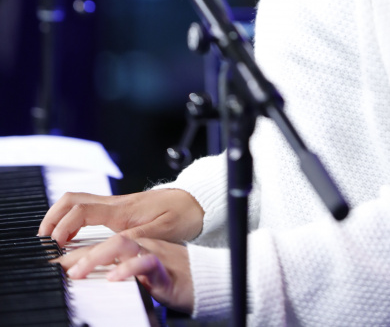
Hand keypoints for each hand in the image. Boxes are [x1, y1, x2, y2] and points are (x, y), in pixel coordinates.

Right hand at [39, 187, 204, 246]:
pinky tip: (71, 236)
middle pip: (72, 200)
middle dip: (52, 217)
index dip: (62, 226)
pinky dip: (72, 219)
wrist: (195, 202)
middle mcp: (115, 204)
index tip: (54, 245)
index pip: (81, 210)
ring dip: (60, 217)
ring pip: (77, 202)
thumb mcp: (160, 232)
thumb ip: (134, 239)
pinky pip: (87, 210)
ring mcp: (115, 205)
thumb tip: (109, 249)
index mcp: (121, 210)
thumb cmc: (181, 215)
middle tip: (43, 240)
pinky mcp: (119, 210)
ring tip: (51, 240)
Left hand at [57, 233, 193, 313]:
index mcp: (135, 246)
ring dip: (97, 257)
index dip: (77, 253)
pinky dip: (128, 268)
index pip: (103, 244)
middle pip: (108, 240)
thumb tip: (98, 279)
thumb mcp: (143, 275)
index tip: (54, 263)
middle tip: (59, 267)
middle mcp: (142, 245)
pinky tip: (114, 278)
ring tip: (78, 272)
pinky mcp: (165, 268)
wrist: (206, 278)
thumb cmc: (174, 276)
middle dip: (81, 253)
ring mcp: (153, 253)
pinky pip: (146, 263)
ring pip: (123, 245)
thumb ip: (123, 271)